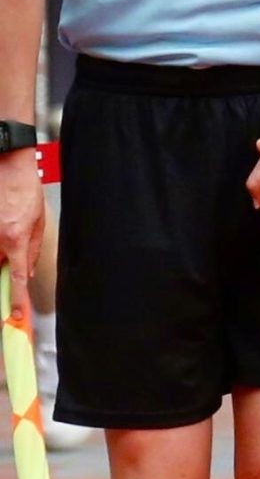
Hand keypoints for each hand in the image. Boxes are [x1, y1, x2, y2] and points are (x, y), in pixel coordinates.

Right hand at [0, 144, 43, 286]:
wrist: (6, 165)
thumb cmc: (24, 187)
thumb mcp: (38, 220)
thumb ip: (32, 249)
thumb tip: (27, 271)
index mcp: (15, 237)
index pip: (16, 277)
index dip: (16, 298)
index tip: (16, 313)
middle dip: (5, 264)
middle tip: (12, 240)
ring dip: (1, 249)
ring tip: (7, 223)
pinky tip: (1, 221)